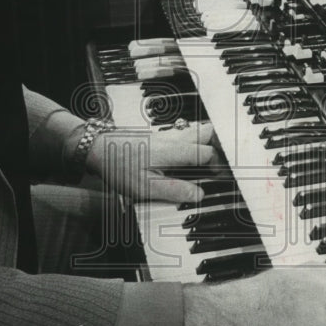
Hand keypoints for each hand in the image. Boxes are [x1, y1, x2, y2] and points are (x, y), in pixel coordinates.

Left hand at [87, 121, 216, 203]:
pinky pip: (185, 134)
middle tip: (226, 161)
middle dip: (221, 145)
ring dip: (208, 141)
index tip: (222, 178)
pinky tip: (190, 156)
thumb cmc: (119, 166)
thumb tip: (198, 194)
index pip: (208, 153)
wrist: (99, 149)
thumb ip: (174, 190)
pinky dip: (194, 142)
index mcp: (175, 151)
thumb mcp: (146, 187)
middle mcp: (174, 139)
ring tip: (212, 159)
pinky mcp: (160, 136)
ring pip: (197, 130)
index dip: (219, 166)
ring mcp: (168, 135)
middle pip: (208, 132)